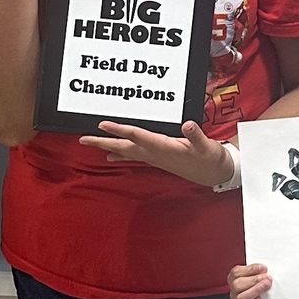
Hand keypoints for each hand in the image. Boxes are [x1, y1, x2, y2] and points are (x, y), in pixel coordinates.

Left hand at [80, 120, 235, 188]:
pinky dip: (120, 154)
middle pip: (124, 146)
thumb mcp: (206, 145)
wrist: (215, 174)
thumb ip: (196, 135)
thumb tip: (187, 125)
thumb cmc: (210, 158)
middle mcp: (155, 154)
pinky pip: (133, 156)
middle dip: (103, 142)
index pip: (137, 136)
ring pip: (126, 151)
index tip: (102, 124)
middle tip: (83, 139)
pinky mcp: (157, 158)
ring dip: (107, 147)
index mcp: (164, 147)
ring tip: (90, 144)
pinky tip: (111, 155)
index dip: (119, 130)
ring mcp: (154, 158)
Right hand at [229, 263, 273, 298]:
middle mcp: (235, 290)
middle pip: (237, 285)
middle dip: (254, 280)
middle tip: (267, 279)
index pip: (236, 273)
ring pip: (240, 298)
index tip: (263, 268)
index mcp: (235, 278)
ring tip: (266, 286)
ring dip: (255, 291)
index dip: (250, 270)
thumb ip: (260, 271)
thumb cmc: (261, 283)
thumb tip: (265, 269)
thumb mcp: (259, 273)